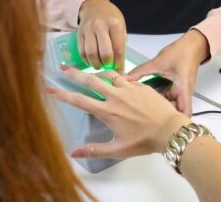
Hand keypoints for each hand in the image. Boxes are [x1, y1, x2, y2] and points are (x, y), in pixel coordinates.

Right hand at [47, 66, 189, 158]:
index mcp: (107, 111)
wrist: (170, 129)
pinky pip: (126, 78)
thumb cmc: (145, 141)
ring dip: (98, 73)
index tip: (51, 89)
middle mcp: (116, 96)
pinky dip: (118, 78)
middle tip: (64, 68)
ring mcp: (129, 88)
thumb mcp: (118, 149)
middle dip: (75, 73)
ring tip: (92, 73)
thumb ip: (95, 149)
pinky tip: (118, 82)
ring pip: (109, 75)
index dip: (63, 94)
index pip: (79, 100)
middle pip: (90, 80)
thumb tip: (74, 153)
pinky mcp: (141, 85)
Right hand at [78, 0, 126, 71]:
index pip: (118, 49)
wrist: (94, 6)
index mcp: (115, 24)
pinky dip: (86, 60)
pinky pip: (82, 51)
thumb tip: (118, 64)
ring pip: (91, 53)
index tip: (120, 72)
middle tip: (109, 67)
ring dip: (96, 64)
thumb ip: (120, 44)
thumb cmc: (110, 18)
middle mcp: (101, 26)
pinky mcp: (79, 33)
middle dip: (107, 64)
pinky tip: (91, 61)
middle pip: (104, 53)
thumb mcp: (121, 26)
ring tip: (99, 65)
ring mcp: (88, 29)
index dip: (119, 64)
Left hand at [126, 30, 208, 116]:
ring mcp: (180, 91)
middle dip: (161, 116)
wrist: (192, 45)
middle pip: (174, 112)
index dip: (174, 122)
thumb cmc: (183, 52)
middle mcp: (183, 93)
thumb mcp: (159, 62)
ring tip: (144, 109)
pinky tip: (149, 97)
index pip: (184, 113)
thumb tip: (126, 78)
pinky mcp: (177, 88)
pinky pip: (168, 97)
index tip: (162, 126)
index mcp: (183, 89)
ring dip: (159, 107)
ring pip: (170, 105)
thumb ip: (141, 71)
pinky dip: (159, 98)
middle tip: (145, 116)